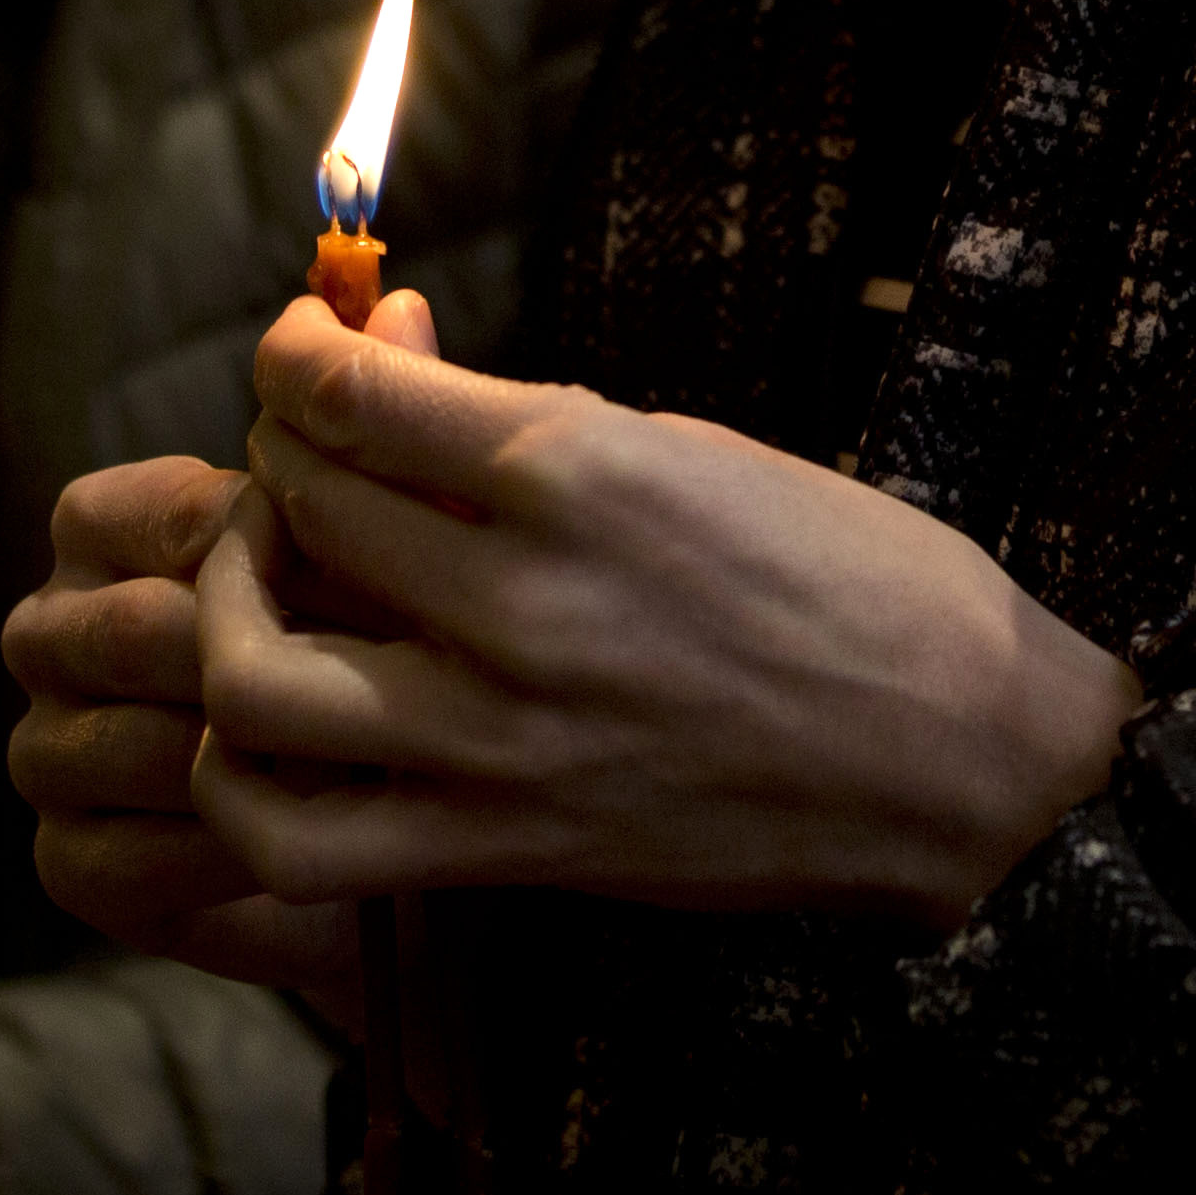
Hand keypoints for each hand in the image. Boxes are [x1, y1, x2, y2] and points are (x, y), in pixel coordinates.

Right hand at [0, 288, 445, 1031]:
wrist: (396, 818)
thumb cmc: (397, 641)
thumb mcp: (408, 531)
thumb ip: (392, 425)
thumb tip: (404, 306)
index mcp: (109, 525)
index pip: (150, 511)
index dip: (254, 542)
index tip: (364, 564)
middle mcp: (54, 630)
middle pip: (124, 632)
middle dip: (254, 658)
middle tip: (385, 676)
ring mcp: (52, 751)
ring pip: (118, 751)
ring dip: (241, 763)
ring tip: (363, 768)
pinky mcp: (76, 864)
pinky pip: (115, 863)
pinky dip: (210, 861)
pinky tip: (314, 854)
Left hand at [194, 293, 1142, 931]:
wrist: (967, 761)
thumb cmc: (851, 579)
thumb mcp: (686, 449)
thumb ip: (513, 415)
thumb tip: (379, 344)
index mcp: (577, 468)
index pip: (340, 390)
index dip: (291, 356)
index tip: (301, 356)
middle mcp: (520, 600)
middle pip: (293, 503)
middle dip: (275, 458)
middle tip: (305, 457)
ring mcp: (501, 738)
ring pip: (249, 677)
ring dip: (228, 614)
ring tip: (266, 587)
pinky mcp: (504, 849)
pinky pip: (298, 837)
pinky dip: (245, 785)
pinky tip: (277, 732)